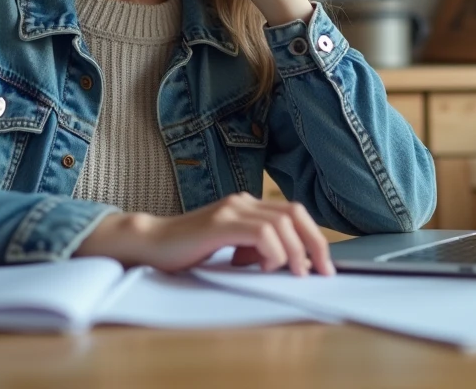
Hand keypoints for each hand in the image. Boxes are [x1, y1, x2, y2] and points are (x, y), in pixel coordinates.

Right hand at [74, 193, 335, 276]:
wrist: (152, 244)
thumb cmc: (188, 251)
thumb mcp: (229, 248)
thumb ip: (253, 248)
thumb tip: (286, 262)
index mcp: (247, 205)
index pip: (293, 213)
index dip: (314, 238)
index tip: (323, 266)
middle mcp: (242, 201)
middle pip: (295, 213)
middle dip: (315, 243)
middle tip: (322, 272)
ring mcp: (231, 209)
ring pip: (281, 223)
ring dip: (294, 252)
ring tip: (292, 273)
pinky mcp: (220, 223)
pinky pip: (261, 232)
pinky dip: (272, 252)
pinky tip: (265, 266)